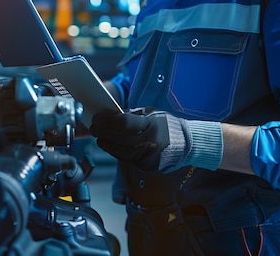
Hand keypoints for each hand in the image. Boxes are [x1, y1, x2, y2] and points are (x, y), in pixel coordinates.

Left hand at [90, 108, 222, 171]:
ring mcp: (149, 156)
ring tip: (99, 137)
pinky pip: (128, 159)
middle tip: (93, 127)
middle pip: (120, 139)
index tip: (96, 118)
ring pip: (121, 152)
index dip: (107, 121)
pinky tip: (110, 145)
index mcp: (152, 125)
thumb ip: (131, 115)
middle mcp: (151, 142)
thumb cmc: (166, 125)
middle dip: (103, 133)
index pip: (124, 123)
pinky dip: (117, 152)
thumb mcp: (151, 114)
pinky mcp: (148, 166)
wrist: (187, 144)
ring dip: (107, 144)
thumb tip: (108, 115)